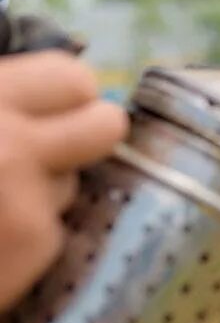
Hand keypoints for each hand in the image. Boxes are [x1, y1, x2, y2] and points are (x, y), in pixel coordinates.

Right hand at [0, 52, 127, 310]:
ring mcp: (23, 191)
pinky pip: (52, 233)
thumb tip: (67, 93)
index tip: (53, 114)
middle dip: (88, 139)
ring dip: (41, 196)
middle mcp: (8, 137)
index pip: (74, 78)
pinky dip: (24, 245)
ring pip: (72, 185)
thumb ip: (2, 102)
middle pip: (107, 125)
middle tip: (54, 154)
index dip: (69, 99)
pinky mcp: (30, 241)